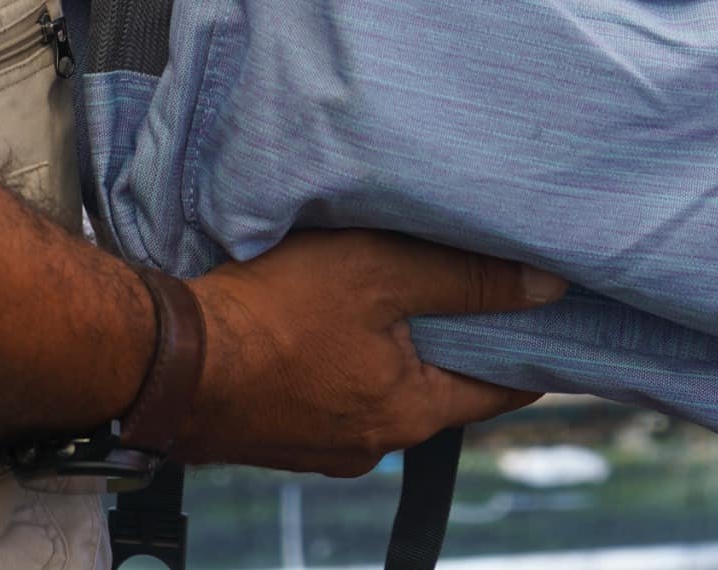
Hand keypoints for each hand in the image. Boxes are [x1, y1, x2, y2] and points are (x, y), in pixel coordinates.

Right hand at [179, 230, 564, 473]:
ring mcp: (323, 444)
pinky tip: (337, 319)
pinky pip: (339, 391)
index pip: (503, 390)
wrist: (163, 360)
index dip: (532, 348)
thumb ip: (467, 279)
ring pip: (388, 388)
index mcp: (409, 413)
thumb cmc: (271, 313)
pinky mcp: (282, 430)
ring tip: (403, 292)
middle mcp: (372, 443)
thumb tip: (548, 287)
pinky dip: (352, 358)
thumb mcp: (383, 274)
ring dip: (400, 347)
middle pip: (444, 388)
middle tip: (479, 287)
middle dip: (462, 340)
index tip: (554, 316)